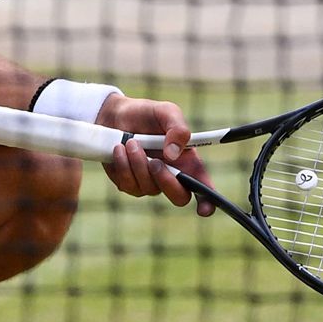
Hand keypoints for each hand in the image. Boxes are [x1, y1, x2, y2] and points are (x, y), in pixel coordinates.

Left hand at [95, 94, 216, 216]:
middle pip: (179, 197)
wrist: (115, 115)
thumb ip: (177, 129)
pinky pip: (128, 184)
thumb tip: (173, 155)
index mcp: (188, 162)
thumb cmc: (147, 114)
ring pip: (149, 188)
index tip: (204, 210)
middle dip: (166, 181)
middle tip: (154, 161)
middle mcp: (171, 176)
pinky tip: (119, 149)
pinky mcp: (128, 183)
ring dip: (138, 163)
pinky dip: (123, 164)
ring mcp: (149, 183)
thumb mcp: (167, 111)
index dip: (208, 203)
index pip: (204, 188)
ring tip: (131, 142)